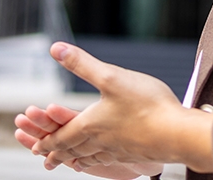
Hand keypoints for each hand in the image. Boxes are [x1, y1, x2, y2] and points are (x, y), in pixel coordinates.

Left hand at [30, 43, 212, 173]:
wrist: (175, 133)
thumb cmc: (145, 105)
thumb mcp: (111, 76)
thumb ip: (82, 64)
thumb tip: (55, 48)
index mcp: (91, 125)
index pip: (62, 137)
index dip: (47, 141)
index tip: (36, 147)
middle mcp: (101, 141)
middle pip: (74, 150)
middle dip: (59, 153)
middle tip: (47, 159)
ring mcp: (119, 150)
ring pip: (92, 157)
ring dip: (78, 160)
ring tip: (73, 163)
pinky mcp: (136, 154)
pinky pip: (111, 160)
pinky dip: (101, 161)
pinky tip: (108, 157)